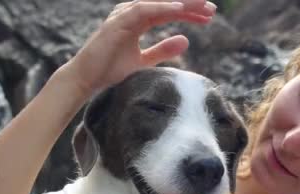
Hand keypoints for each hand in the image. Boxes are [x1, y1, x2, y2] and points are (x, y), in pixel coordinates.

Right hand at [60, 0, 216, 96]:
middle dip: (190, 5)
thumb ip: (163, 50)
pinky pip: (144, 10)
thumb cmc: (111, 72)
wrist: (86, 80)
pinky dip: (162, 7)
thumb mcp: (144, 61)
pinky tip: (179, 9)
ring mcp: (124, 15)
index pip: (168, 11)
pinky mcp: (118, 22)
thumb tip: (186, 40)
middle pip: (166, 4)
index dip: (189, 13)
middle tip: (212, 9)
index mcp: (138, 20)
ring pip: (158, 3)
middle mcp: (131, 13)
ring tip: (201, 7)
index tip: (209, 17)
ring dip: (181, 4)